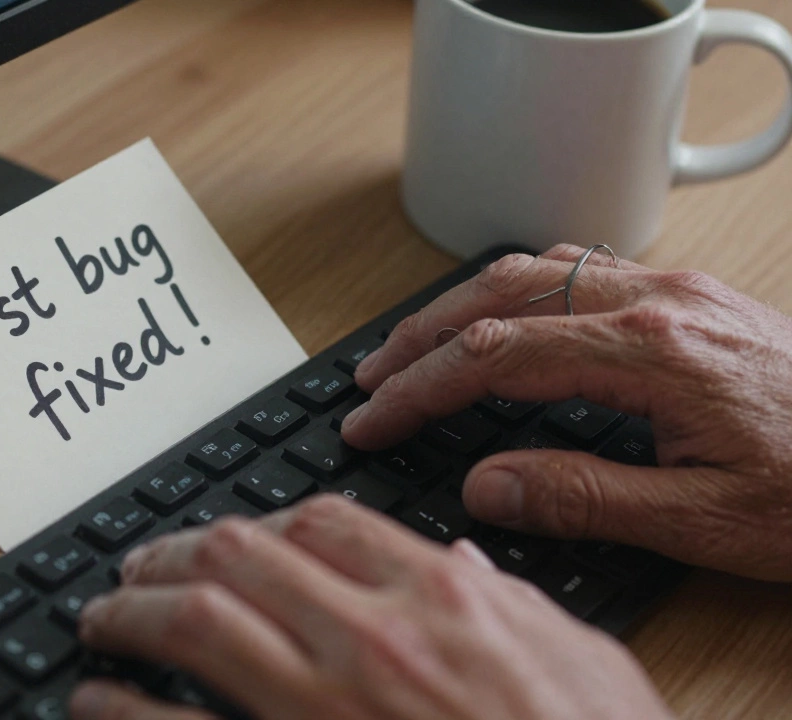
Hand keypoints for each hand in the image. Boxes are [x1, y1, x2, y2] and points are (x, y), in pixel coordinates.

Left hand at [69, 496, 673, 719]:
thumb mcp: (588, 665)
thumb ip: (514, 603)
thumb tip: (465, 559)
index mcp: (444, 600)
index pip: (324, 523)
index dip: (262, 519)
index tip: (234, 534)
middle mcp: (371, 640)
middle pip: (239, 554)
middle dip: (174, 551)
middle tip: (140, 562)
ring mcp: (319, 709)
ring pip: (195, 623)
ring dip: (132, 612)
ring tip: (102, 616)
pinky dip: (119, 709)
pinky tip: (93, 701)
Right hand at [344, 244, 791, 581]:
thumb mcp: (704, 521)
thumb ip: (583, 499)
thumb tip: (486, 486)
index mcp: (653, 353)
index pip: (496, 356)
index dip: (420, 389)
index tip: (372, 419)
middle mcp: (657, 303)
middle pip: (501, 295)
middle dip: (420, 337)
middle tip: (369, 377)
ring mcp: (675, 292)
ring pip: (535, 270)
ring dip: (460, 306)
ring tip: (412, 347)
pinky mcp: (690, 300)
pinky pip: (577, 269)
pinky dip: (516, 291)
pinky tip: (500, 318)